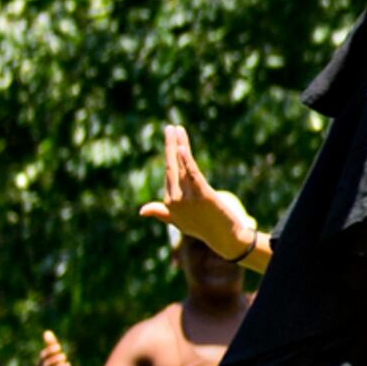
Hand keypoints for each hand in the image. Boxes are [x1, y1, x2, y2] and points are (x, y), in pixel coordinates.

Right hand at [136, 122, 259, 262]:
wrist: (225, 238)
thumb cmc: (201, 228)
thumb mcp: (177, 220)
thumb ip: (161, 213)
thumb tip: (141, 210)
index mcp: (169, 202)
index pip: (169, 172)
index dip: (170, 153)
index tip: (173, 136)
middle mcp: (175, 199)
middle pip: (172, 166)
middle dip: (170, 144)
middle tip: (170, 127)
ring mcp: (188, 198)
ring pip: (181, 166)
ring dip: (179, 145)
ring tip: (177, 129)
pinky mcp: (203, 195)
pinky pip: (192, 174)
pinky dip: (186, 160)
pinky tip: (182, 147)